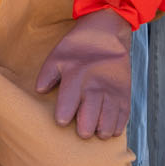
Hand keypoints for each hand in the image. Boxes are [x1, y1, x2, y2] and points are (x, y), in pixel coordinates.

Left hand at [34, 10, 132, 138]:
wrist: (107, 34)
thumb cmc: (79, 48)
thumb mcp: (57, 57)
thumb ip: (46, 75)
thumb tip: (39, 91)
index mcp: (75, 78)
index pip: (67, 107)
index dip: (63, 118)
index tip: (62, 121)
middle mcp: (95, 87)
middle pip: (89, 120)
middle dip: (83, 130)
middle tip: (80, 130)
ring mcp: (112, 92)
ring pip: (108, 123)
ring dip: (100, 131)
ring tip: (95, 130)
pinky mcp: (124, 94)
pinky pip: (123, 118)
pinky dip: (116, 127)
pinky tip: (108, 127)